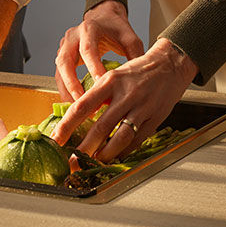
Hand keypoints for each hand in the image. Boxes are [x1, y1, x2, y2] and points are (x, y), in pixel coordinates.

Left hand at [51, 37, 196, 162]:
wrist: (169, 65)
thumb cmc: (137, 71)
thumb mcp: (113, 76)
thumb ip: (98, 95)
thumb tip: (78, 116)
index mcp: (109, 81)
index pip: (82, 106)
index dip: (67, 126)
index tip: (56, 139)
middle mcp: (125, 95)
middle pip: (100, 127)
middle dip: (84, 148)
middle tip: (73, 160)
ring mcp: (141, 108)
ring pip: (120, 138)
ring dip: (105, 154)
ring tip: (94, 161)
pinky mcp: (154, 119)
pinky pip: (136, 141)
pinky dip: (124, 151)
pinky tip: (115, 156)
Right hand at [54, 0, 144, 101]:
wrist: (102, 17)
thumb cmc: (116, 28)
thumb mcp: (129, 38)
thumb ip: (135, 56)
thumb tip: (140, 80)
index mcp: (89, 29)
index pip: (88, 49)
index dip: (93, 67)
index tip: (101, 85)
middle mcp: (72, 36)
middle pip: (65, 61)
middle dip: (72, 83)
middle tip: (82, 101)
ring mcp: (64, 45)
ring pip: (59, 69)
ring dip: (66, 89)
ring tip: (76, 108)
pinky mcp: (62, 55)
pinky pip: (59, 74)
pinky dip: (65, 89)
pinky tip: (74, 103)